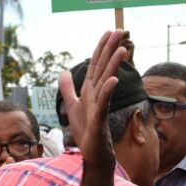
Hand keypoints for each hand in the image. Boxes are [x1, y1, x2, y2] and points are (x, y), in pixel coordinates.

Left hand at [59, 31, 126, 168]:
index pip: (96, 64)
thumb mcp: (72, 105)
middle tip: (121, 32)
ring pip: (106, 82)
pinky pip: (103, 103)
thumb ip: (68, 88)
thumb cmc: (86, 131)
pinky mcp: (99, 120)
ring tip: (122, 50)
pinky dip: (107, 91)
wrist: (93, 154)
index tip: (110, 32)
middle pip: (103, 68)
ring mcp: (100, 106)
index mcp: (91, 90)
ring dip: (114, 66)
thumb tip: (63, 71)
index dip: (102, 48)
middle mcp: (97, 95)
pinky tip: (112, 80)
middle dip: (111, 50)